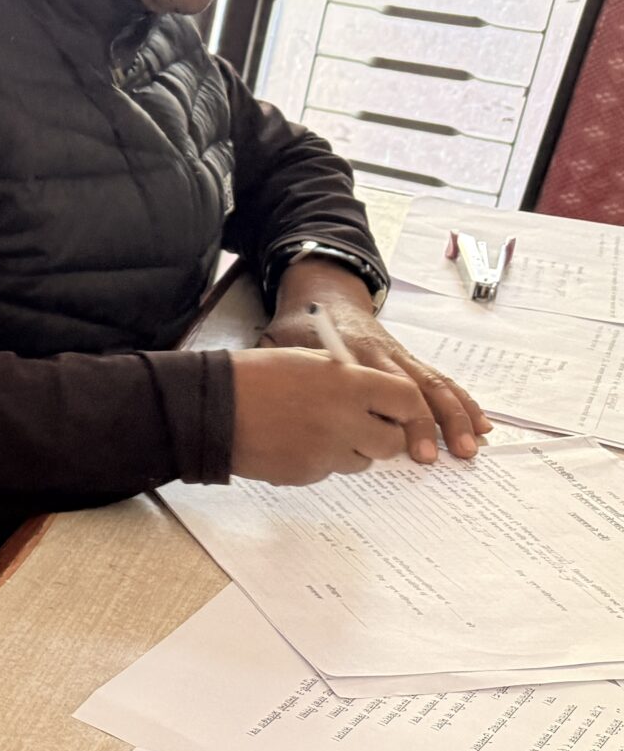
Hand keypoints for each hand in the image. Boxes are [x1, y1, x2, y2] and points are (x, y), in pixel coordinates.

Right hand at [228, 347, 443, 483]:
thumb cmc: (255, 377)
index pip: (407, 400)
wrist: (209, 408)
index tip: (411, 421)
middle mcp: (344, 419)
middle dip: (384, 437)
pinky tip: (292, 442)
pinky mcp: (307, 473)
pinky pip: (329, 470)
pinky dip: (319, 460)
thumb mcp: (308, 360)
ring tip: (314, 430)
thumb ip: (349, 378)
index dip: (413, 413)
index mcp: (348, 383)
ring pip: (362, 461)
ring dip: (350, 449)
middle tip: (364, 427)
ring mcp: (326, 451)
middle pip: (392, 441)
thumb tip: (380, 399)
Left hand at [265, 260, 488, 463]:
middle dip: (435, 423)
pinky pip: (440, 382)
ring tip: (472, 446)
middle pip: (417, 389)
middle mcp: (384, 356)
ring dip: (457, 416)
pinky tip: (480, 425)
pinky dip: (462, 403)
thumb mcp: (284, 343)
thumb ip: (284, 369)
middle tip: (447, 455)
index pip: (384, 388)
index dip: (399, 418)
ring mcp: (401, 358)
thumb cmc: (300, 326)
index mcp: (353, 355)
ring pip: (435, 386)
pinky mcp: (409, 362)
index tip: (408, 448)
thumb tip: (268, 399)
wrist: (324, 295)